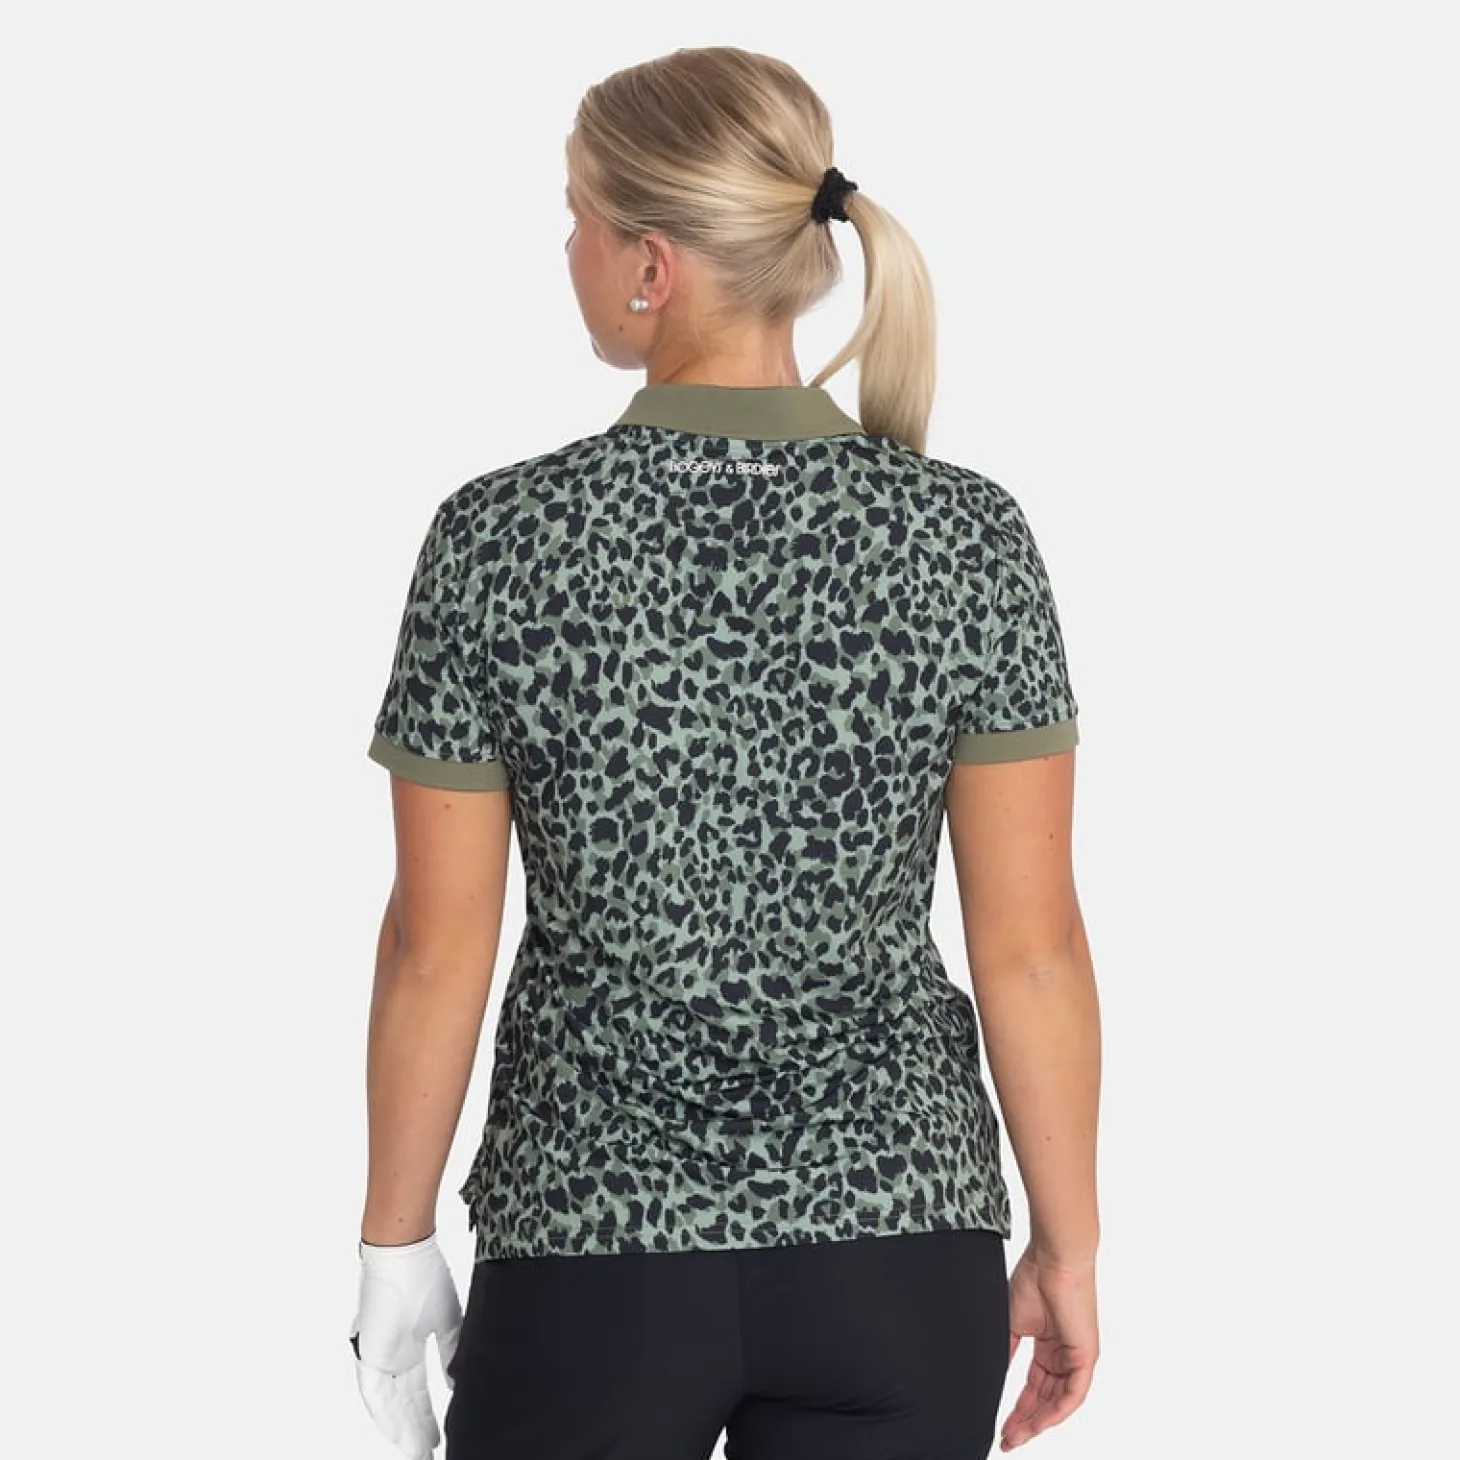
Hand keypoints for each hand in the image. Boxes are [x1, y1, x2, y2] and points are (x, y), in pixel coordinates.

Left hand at [349, 1230, 462, 1459]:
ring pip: (390, 1406)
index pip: (419, 1393)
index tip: (439, 1440)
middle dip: (418, 1433)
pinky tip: (396, 1435)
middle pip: (406, 1406)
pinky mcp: (367, 1353)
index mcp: (411, 1348)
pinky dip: (385, 1416)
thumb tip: (456, 1383)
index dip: (429, 1418)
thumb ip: (451, 1351)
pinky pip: (374, 1393)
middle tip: (429, 1456)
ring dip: (403, 1432)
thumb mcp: (446, 1320)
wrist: (405, 1252)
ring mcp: (379, 1357)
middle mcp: (393, 1358)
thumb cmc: (426, 1276)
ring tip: (418, 1455)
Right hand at [999, 1246, 1098, 1450]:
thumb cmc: (1033, 1279)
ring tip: (1017, 1435)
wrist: (1053, 1260)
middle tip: (1006, 1439)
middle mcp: (1063, 1356)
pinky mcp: (1086, 1357)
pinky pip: (1073, 1394)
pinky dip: (1057, 1411)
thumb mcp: (1011, 1323)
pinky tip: (1040, 1423)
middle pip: (1044, 1399)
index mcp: (1048, 1346)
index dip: (1017, 1409)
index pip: (1033, 1387)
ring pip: (1059, 1402)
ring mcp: (1076, 1358)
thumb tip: (992, 1377)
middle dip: (1025, 1422)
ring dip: (1038, 1422)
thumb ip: (1005, 1352)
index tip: (1001, 1426)